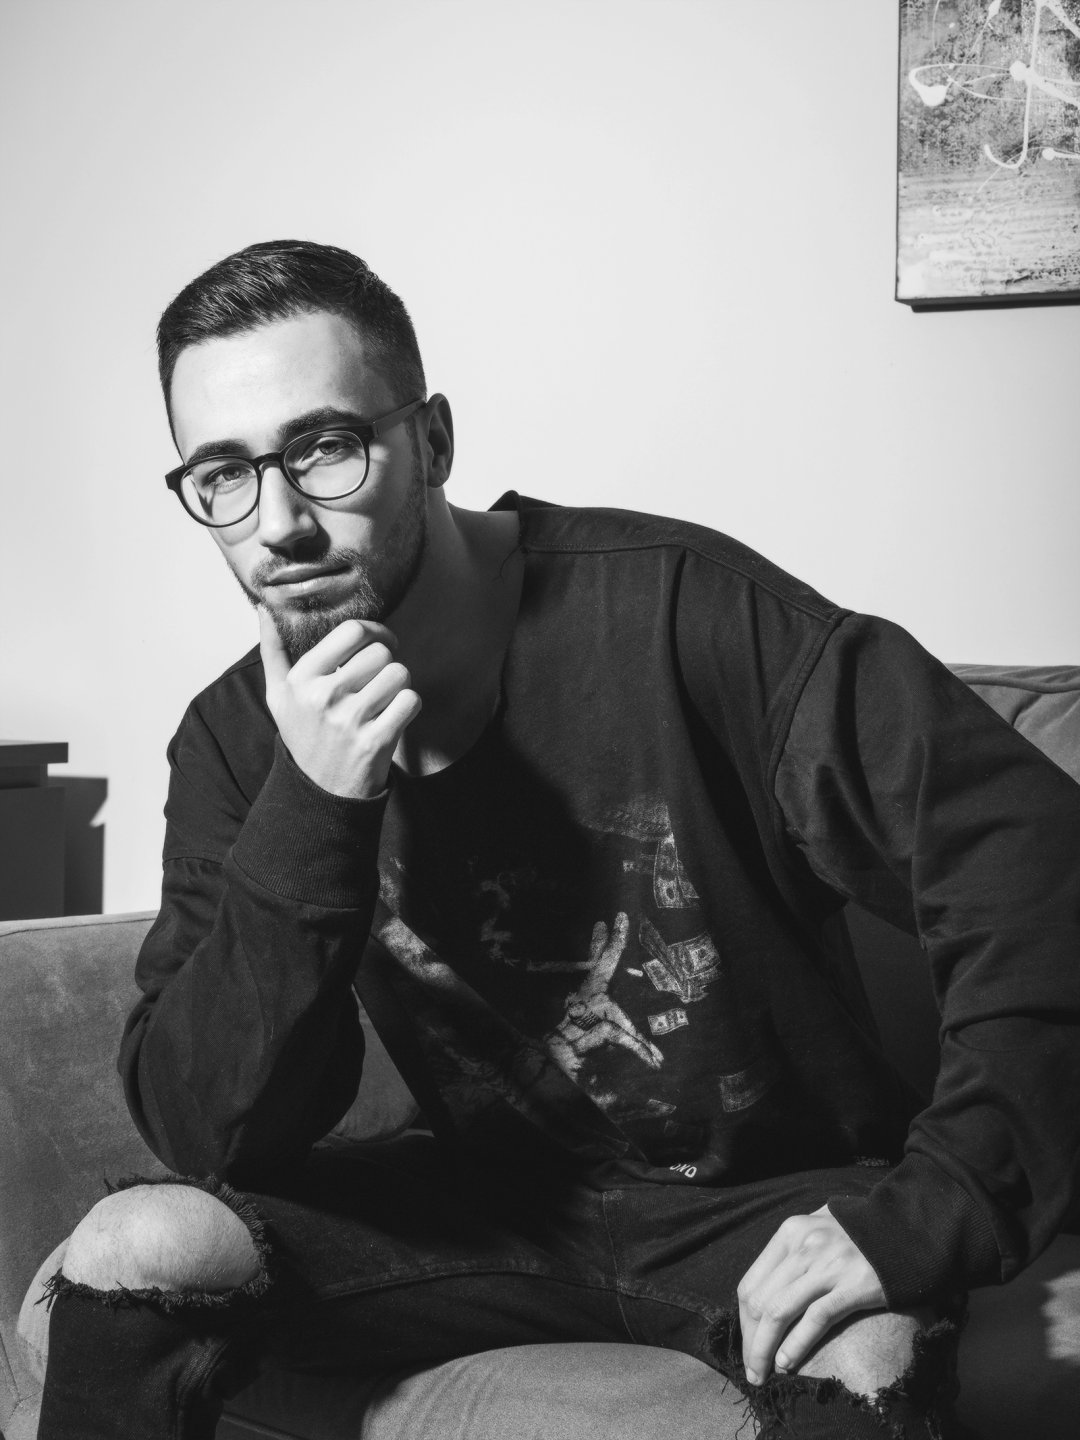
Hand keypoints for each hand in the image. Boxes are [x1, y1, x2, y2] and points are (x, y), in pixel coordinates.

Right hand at [259, 610, 421, 798]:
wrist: (320, 791)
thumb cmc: (304, 734)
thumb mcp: (279, 695)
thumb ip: (273, 650)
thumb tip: (264, 608)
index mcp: (300, 679)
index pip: (352, 631)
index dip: (374, 632)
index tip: (378, 644)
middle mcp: (322, 697)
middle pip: (381, 652)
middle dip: (385, 664)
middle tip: (376, 682)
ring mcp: (349, 720)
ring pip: (400, 674)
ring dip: (398, 686)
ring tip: (381, 702)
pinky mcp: (375, 741)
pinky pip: (410, 701)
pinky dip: (408, 708)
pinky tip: (391, 718)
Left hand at [736, 1205, 885, 1385]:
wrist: (906, 1229)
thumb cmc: (858, 1234)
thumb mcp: (817, 1227)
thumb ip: (792, 1251)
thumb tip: (766, 1292)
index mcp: (790, 1232)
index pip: (751, 1284)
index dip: (743, 1322)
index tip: (746, 1347)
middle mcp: (804, 1246)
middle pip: (760, 1302)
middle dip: (751, 1342)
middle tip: (752, 1370)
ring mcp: (828, 1265)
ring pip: (780, 1312)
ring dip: (765, 1349)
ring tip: (763, 1374)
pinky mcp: (854, 1285)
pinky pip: (816, 1319)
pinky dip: (796, 1344)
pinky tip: (787, 1363)